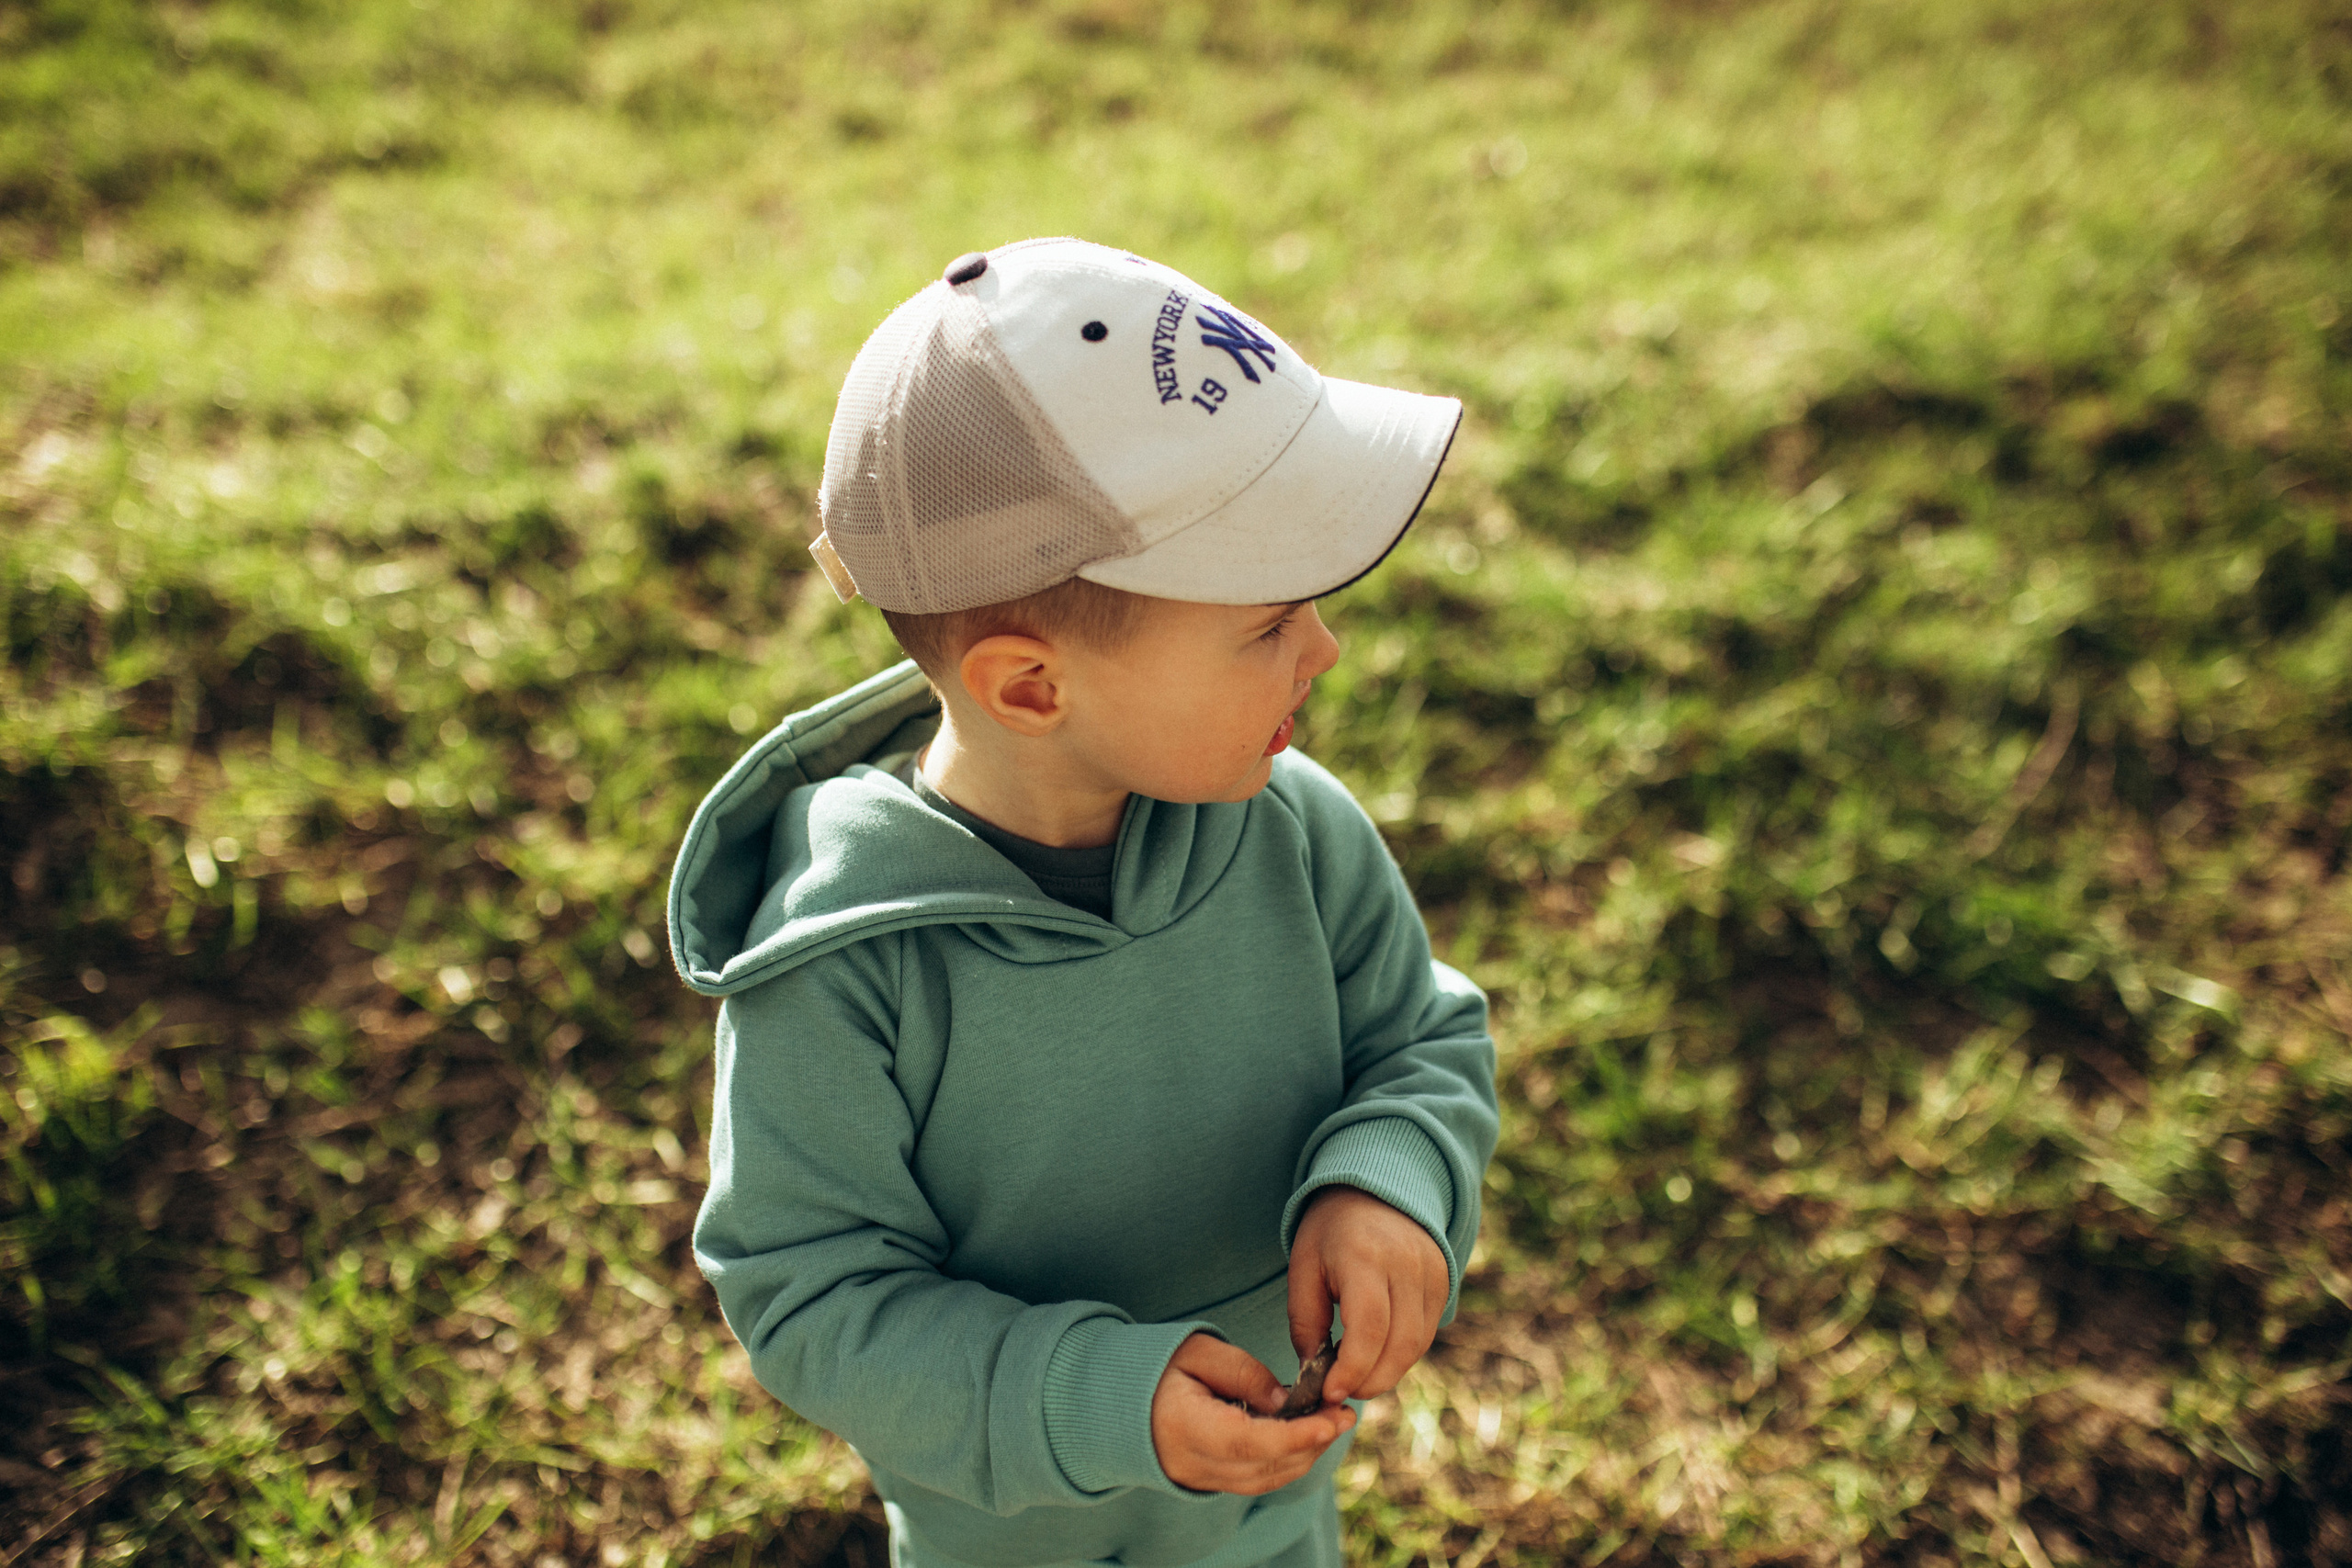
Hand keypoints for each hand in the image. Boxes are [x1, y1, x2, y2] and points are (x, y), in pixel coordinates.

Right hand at [1150, 1334, 1355, 1493]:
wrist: (1117, 1400)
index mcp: (1184, 1427)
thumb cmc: (1157, 1366)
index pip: (1248, 1442)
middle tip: (1345, 1413)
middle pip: (1265, 1467)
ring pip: (1266, 1480)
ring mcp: (1201, 1479)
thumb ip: (1243, 1373)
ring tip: (1333, 1423)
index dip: (1294, 1436)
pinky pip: (1256, 1480)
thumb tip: (1285, 1401)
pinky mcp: (1209, 1483)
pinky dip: (1287, 1462)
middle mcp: (1193, 1464)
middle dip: (1312, 1443)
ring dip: (1305, 1454)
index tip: (1330, 1421)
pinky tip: (1307, 1437)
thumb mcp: (1198, 1351)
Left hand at [1286, 1185, 1447, 1403]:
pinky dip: (1401, 1354)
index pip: (1369, 1329)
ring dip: (1386, 1372)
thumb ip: (1305, 1320)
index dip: (1351, 1370)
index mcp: (1366, 1257)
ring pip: (1416, 1345)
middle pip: (1399, 1345)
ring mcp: (1433, 1274)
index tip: (1328, 1392)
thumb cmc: (1330, 1231)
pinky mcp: (1445, 1283)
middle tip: (1341, 1391)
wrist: (1375, 1190)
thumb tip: (1314, 1371)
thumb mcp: (1302, 1266)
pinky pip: (1426, 1334)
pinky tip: (1376, 1354)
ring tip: (1355, 1375)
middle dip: (1370, 1380)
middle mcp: (1408, 1266)